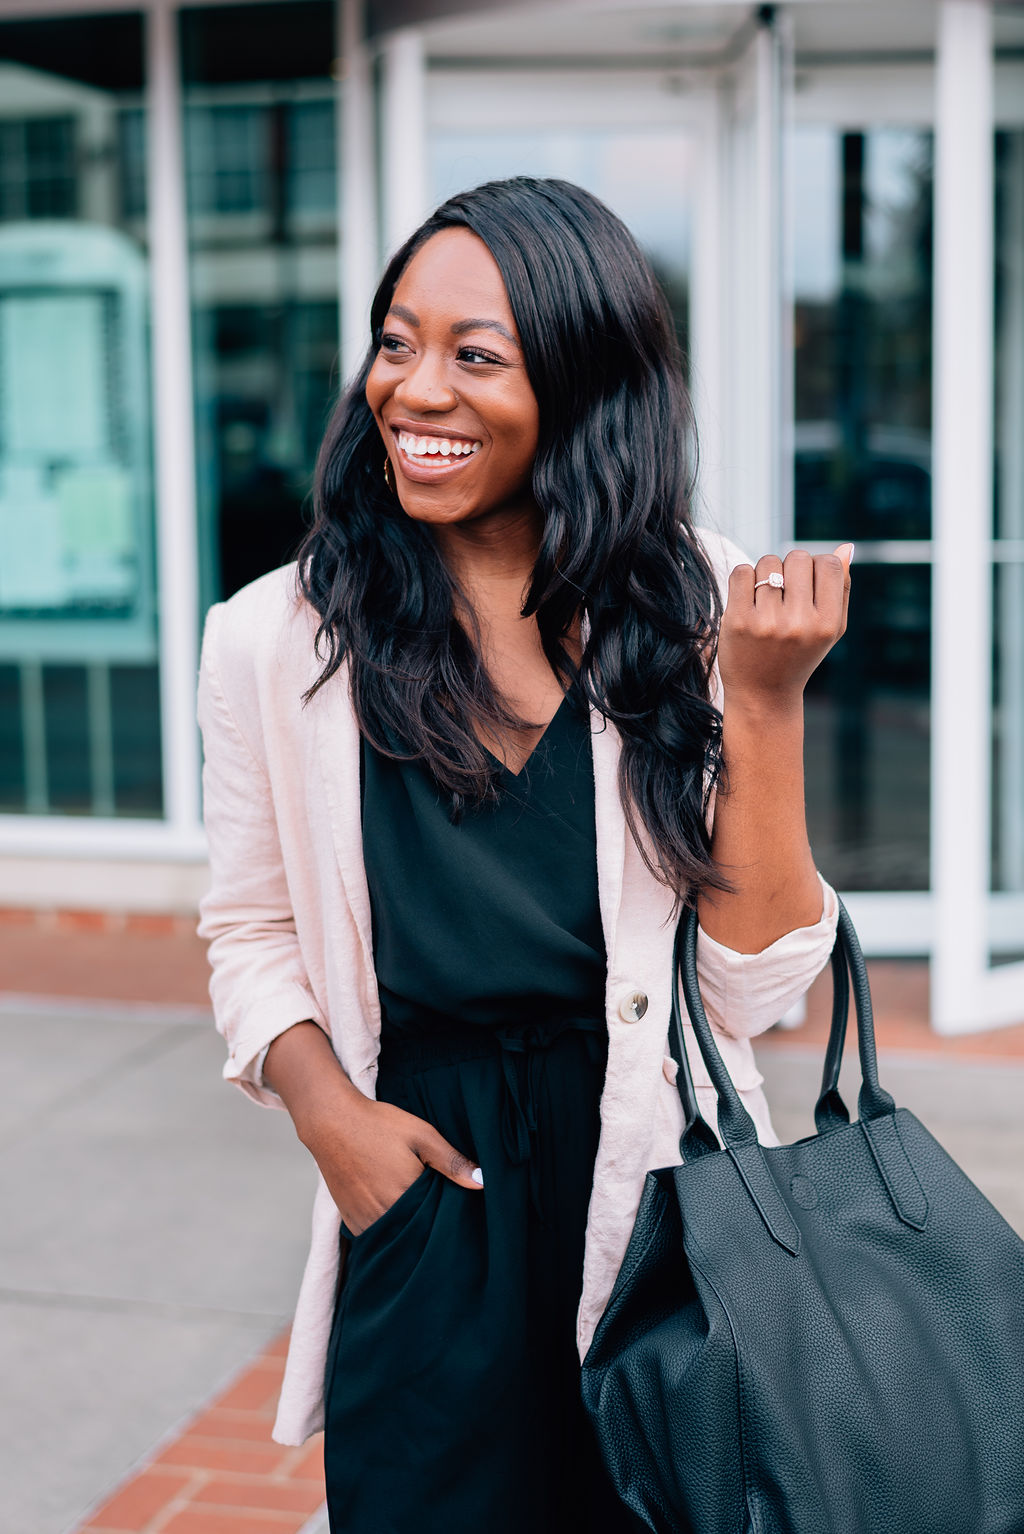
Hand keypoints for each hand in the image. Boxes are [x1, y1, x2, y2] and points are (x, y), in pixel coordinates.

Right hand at [302, 1092, 482, 1236]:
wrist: (331, 1122)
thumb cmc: (378, 1125)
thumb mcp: (421, 1135)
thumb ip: (451, 1161)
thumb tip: (482, 1183)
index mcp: (406, 1197)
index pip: (437, 1222)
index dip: (448, 1218)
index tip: (457, 1211)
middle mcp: (384, 1216)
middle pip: (416, 1234)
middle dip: (429, 1227)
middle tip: (439, 1212)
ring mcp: (364, 1222)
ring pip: (396, 1238)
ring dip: (408, 1232)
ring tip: (418, 1214)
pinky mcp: (351, 1222)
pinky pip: (376, 1236)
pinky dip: (388, 1230)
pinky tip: (395, 1214)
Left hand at [717, 544, 852, 707]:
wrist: (762, 694)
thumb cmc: (799, 656)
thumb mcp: (830, 629)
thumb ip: (841, 588)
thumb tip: (846, 547)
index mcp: (826, 623)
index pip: (829, 564)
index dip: (817, 566)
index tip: (807, 583)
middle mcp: (799, 623)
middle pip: (798, 558)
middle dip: (791, 567)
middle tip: (785, 590)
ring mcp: (767, 622)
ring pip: (768, 562)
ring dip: (766, 572)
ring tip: (767, 597)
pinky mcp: (738, 621)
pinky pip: (742, 572)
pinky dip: (745, 578)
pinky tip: (749, 598)